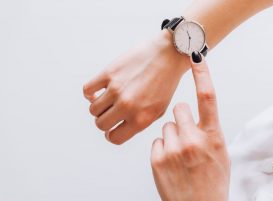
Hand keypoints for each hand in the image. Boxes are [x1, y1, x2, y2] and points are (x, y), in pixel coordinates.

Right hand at [83, 30, 189, 144]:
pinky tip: (98, 91)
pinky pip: (88, 90)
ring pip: (93, 109)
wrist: (168, 54)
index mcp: (141, 119)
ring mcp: (117, 89)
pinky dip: (90, 93)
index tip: (112, 128)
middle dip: (105, 121)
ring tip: (107, 100)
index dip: (112, 135)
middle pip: (101, 124)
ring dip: (99, 107)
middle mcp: (127, 106)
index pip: (115, 138)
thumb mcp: (159, 110)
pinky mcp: (109, 73)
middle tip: (111, 113)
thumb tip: (118, 128)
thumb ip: (139, 123)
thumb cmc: (165, 83)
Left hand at [151, 52, 229, 200]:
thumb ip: (209, 132)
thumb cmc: (211, 180)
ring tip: (178, 155)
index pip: (208, 97)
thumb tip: (198, 117)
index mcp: (213, 136)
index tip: (196, 55)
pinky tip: (169, 162)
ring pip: (165, 127)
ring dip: (170, 137)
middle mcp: (193, 139)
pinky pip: (156, 141)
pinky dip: (161, 149)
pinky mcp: (157, 158)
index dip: (202, 74)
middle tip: (185, 135)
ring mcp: (174, 149)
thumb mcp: (219, 153)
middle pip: (178, 109)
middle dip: (180, 118)